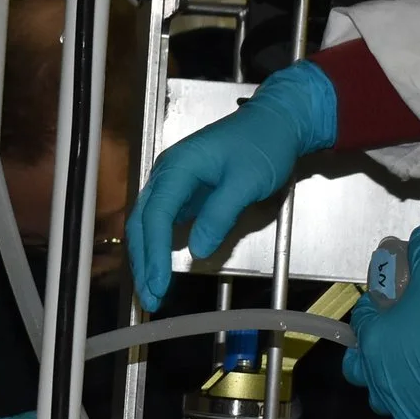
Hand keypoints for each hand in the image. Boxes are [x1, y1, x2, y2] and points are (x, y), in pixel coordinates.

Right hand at [123, 61, 336, 311]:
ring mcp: (173, 182)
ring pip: (148, 223)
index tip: (158, 282)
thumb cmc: (264, 144)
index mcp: (178, 167)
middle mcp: (168, 173)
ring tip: (151, 289)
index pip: (156, 216)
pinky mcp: (183, 191)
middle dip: (143, 261)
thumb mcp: (247, 181)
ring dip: (147, 256)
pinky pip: (162, 221)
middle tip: (150, 297)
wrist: (276, 121)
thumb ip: (220, 214)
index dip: (154, 253)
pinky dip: (157, 246)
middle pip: (142, 222)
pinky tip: (160, 266)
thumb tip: (197, 249)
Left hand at [342, 227, 419, 418]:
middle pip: (358, 367)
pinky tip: (417, 410)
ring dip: (387, 386)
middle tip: (389, 342)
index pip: (361, 321)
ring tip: (406, 375)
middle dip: (368, 355)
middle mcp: (377, 372)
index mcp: (373, 338)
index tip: (385, 304)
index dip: (372, 310)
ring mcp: (396, 399)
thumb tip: (419, 237)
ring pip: (378, 398)